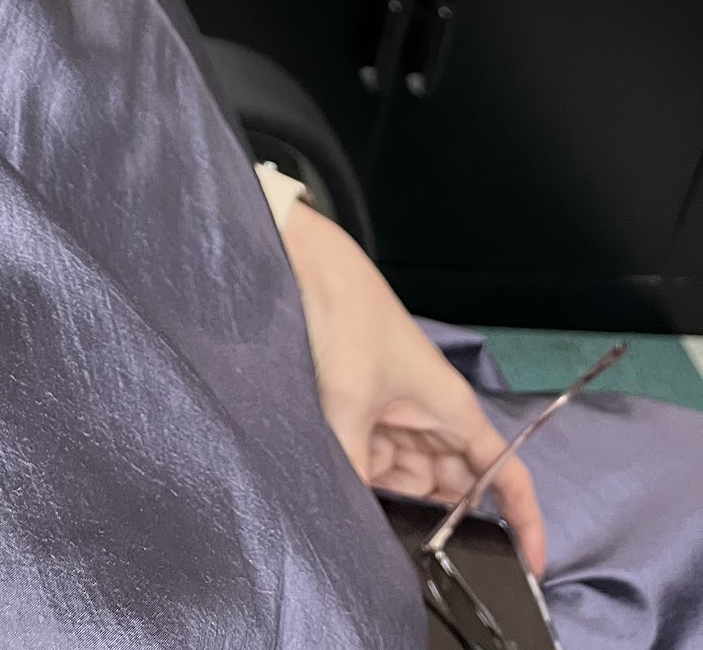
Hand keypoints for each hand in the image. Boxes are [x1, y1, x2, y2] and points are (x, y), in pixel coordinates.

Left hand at [280, 203, 546, 575]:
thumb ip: (356, 469)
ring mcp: (398, 415)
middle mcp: (433, 416)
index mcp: (452, 409)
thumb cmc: (346, 326)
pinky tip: (348, 501)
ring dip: (399, 503)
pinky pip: (379, 461)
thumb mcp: (349, 403)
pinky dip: (369, 482)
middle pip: (455, 485)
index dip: (524, 519)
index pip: (505, 473)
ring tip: (379, 539)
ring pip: (414, 478)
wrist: (307, 270)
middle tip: (424, 565)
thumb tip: (358, 527)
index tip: (531, 568)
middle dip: (444, 522)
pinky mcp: (365, 411)